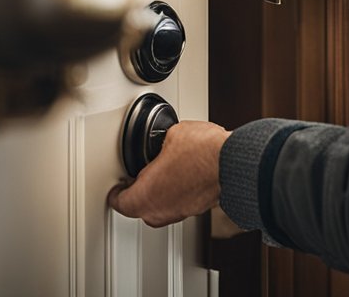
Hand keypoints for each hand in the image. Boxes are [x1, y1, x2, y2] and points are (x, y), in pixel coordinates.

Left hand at [107, 120, 229, 226]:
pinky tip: (183, 177)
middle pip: (139, 208)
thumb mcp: (171, 135)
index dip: (116, 191)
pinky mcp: (197, 209)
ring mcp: (179, 213)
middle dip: (138, 193)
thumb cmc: (202, 152)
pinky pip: (178, 205)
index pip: (119, 202)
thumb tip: (167, 139)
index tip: (118, 185)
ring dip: (158, 195)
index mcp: (144, 196)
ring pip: (160, 209)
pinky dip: (176, 194)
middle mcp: (160, 211)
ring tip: (162, 175)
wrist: (232, 163)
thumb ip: (160, 143)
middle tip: (138, 178)